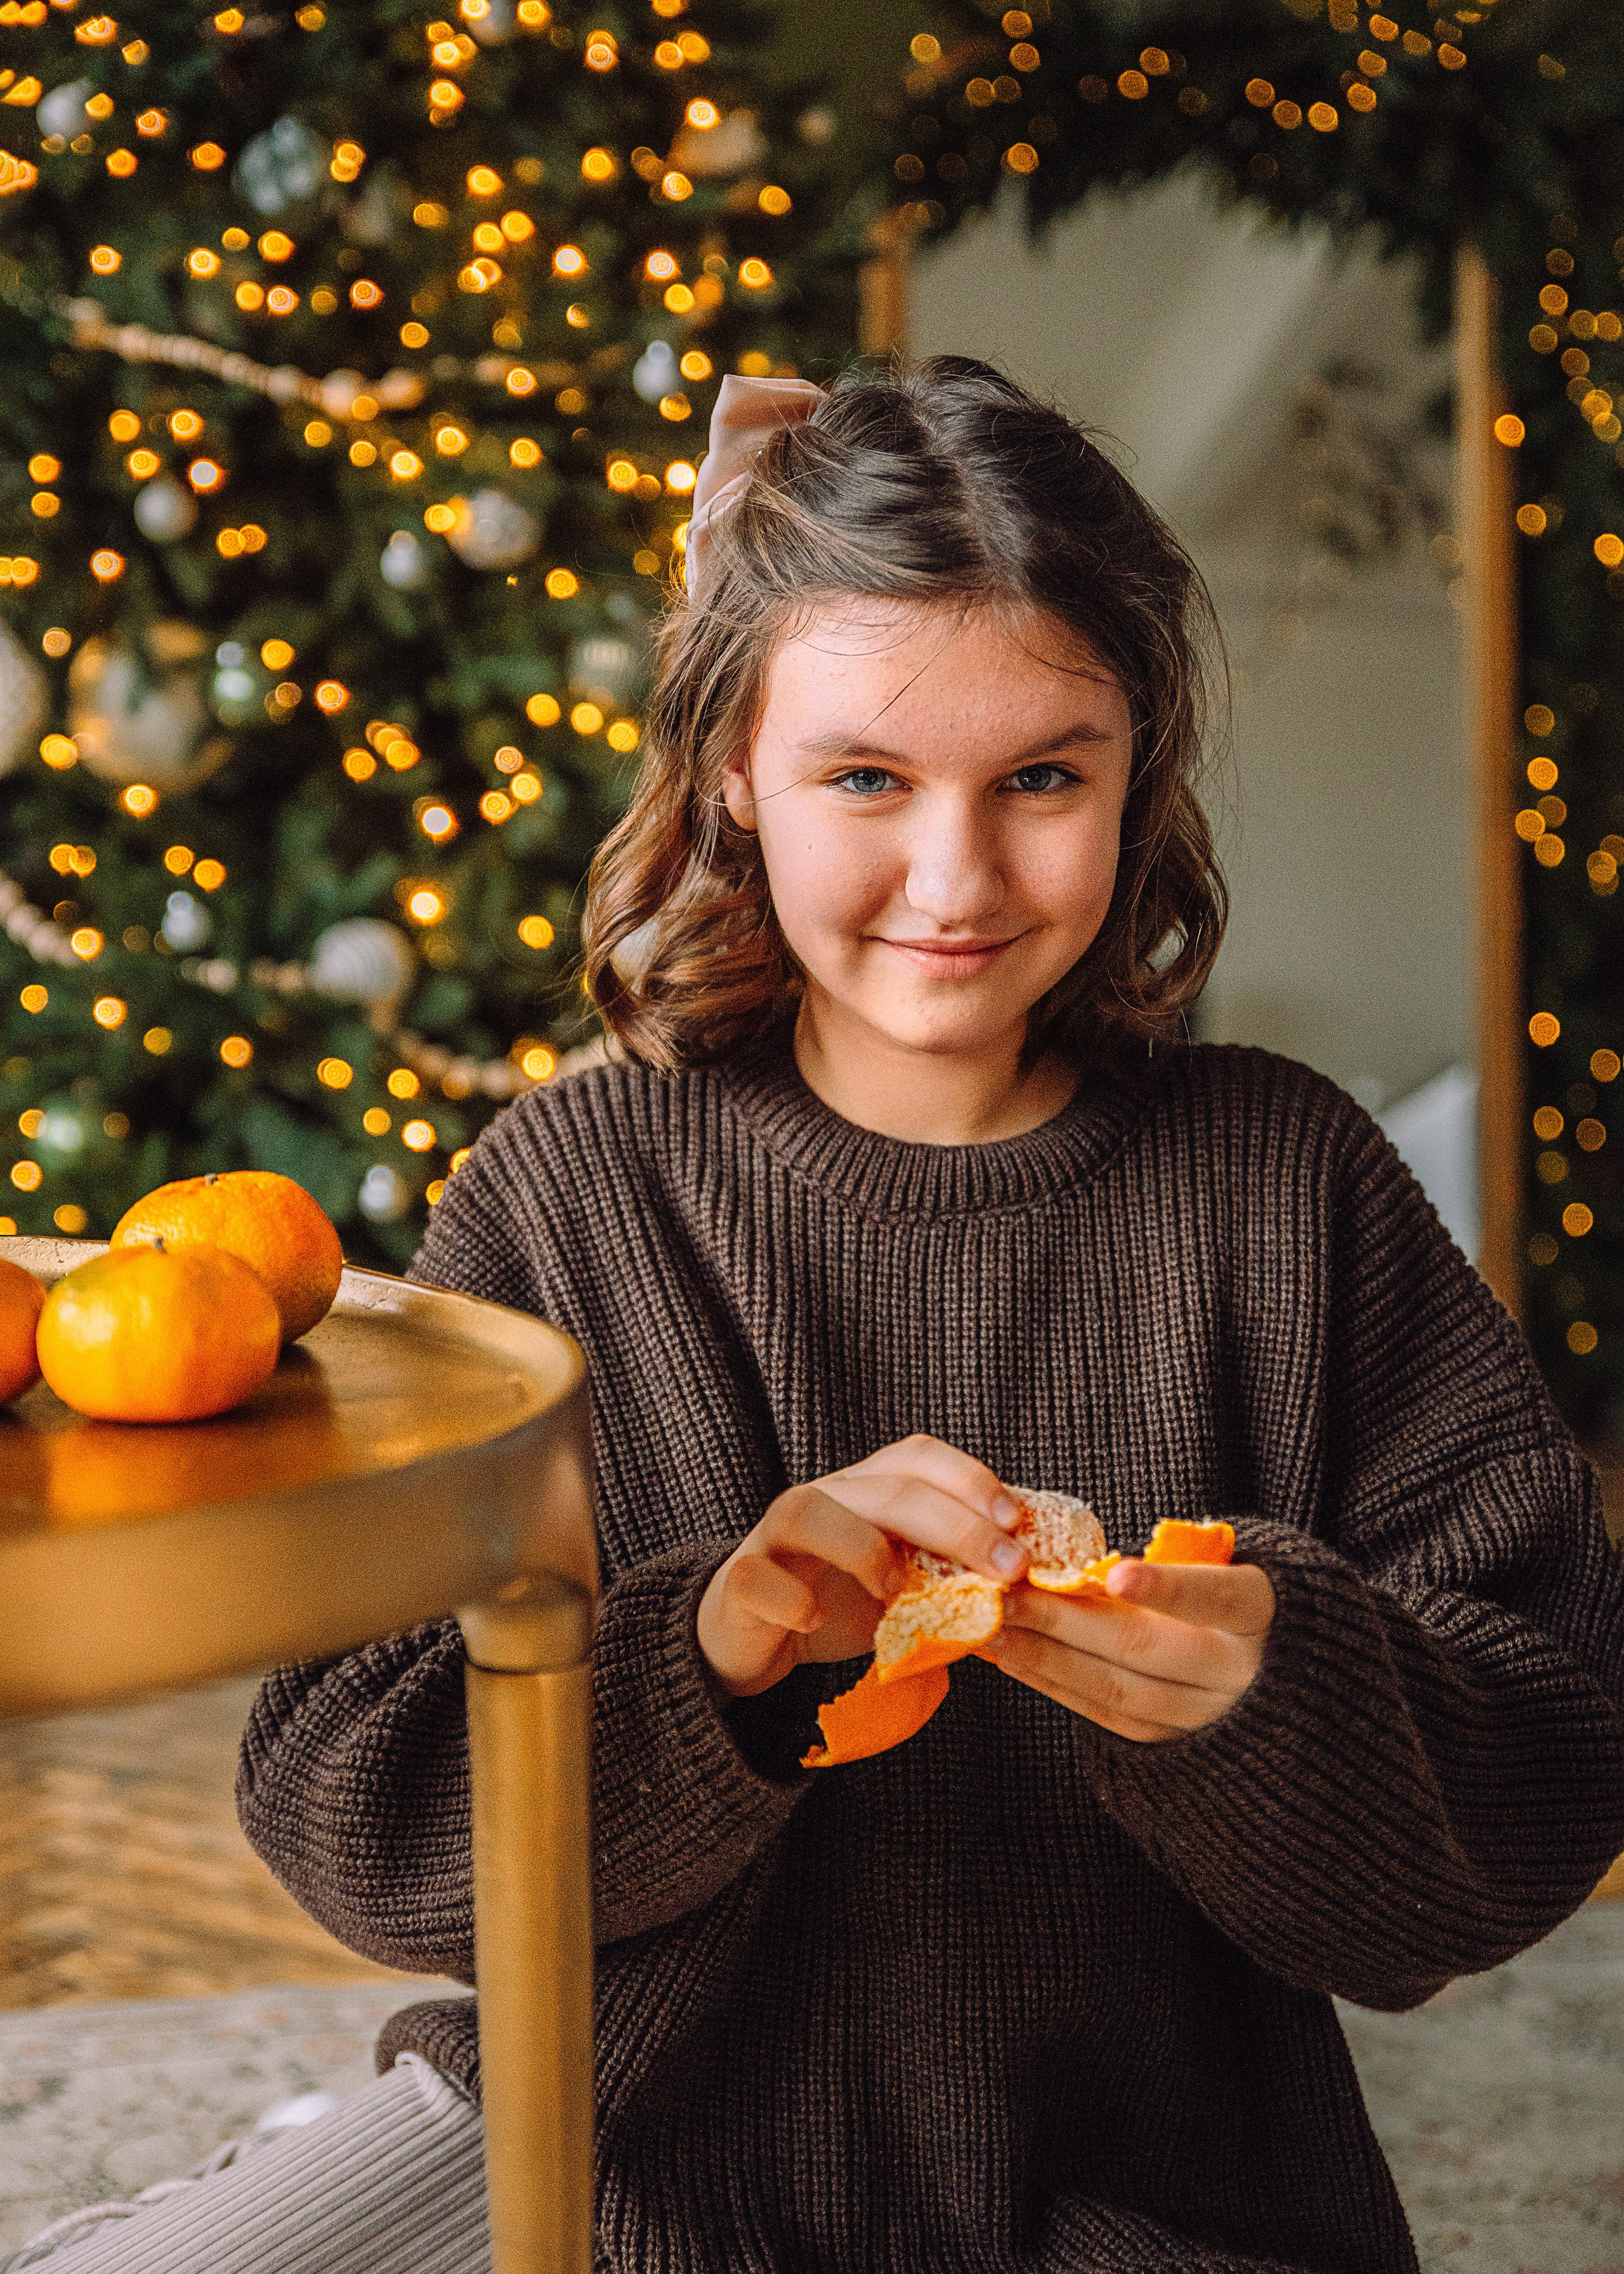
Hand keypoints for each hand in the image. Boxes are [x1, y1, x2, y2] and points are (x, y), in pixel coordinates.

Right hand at [697, 1435, 1029, 1697]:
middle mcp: (823, 1498)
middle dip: (956, 1524)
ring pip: (810, 1510)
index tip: (1018, 1521)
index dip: (969, 1478)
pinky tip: (814, 1619)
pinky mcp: (740, 1582)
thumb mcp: (902, 1582)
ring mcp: (774, 1537)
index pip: (917, 1456)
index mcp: (866, 1490)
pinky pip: (758, 1577)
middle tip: (1006, 1568)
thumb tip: (1026, 1573)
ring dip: (864, 1548)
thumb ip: (948, 1568)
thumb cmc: (837, 1601)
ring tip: (897, 1592)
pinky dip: (790, 1597)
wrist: (752, 1637)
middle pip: (888, 1487)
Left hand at [979, 1558, 1275, 1741]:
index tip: (1114, 1575)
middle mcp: (1239, 1670)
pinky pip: (1110, 1718)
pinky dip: (1057, 1687)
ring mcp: (1209, 1715)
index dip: (1166, 1587)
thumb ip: (1172, 1564)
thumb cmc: (1232, 1598)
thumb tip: (1078, 1563)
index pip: (1216, 1595)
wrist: (1280, 1674)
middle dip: (1065, 1621)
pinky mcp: (1177, 1744)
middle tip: (1008, 1596)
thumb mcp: (1221, 1569)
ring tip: (997, 1630)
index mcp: (1258, 1611)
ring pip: (1119, 1689)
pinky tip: (1015, 1662)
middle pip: (1145, 1647)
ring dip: (1047, 1658)